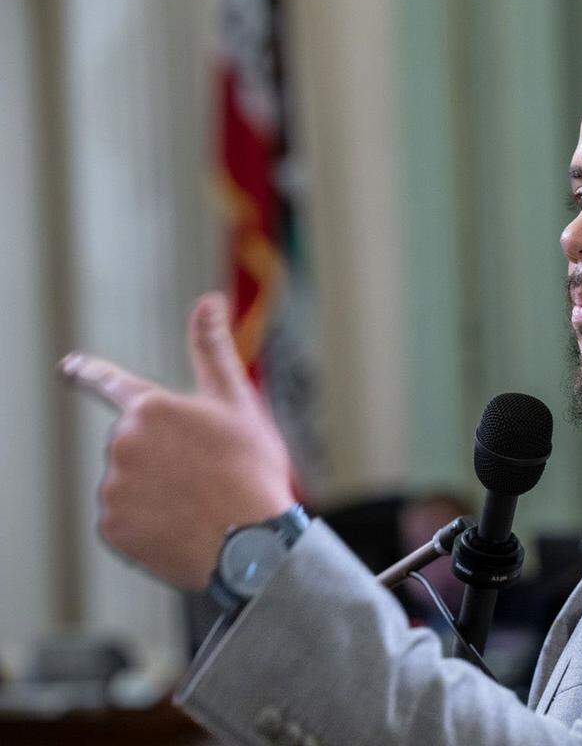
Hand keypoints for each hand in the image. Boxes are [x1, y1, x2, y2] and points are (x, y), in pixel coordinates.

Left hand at [59, 292, 295, 589]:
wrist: (249, 543)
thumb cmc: (250, 469)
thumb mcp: (238, 404)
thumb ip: (213, 350)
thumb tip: (210, 300)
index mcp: (152, 408)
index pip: (112, 383)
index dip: (90, 372)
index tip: (70, 366)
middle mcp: (123, 443)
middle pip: (137, 445)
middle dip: (166, 457)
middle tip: (209, 476)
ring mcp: (114, 487)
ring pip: (132, 483)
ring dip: (159, 491)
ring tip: (200, 506)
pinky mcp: (112, 527)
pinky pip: (127, 520)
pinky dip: (150, 523)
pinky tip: (182, 528)